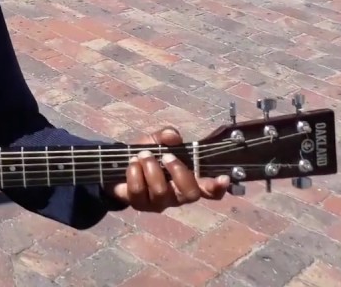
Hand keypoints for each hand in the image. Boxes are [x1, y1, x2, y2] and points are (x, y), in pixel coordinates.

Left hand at [111, 127, 230, 211]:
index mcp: (187, 181)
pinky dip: (134, 172)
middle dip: (179, 171)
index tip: (223, 178)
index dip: (218, 187)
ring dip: (152, 168)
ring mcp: (158, 203)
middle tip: (165, 156)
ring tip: (142, 156)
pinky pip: (139, 191)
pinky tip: (132, 163)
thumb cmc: (146, 156)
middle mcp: (176, 196)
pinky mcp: (139, 204)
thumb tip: (173, 136)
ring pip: (162, 192)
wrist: (117, 167)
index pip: (209, 191)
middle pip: (191, 194)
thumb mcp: (155, 142)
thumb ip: (165, 136)